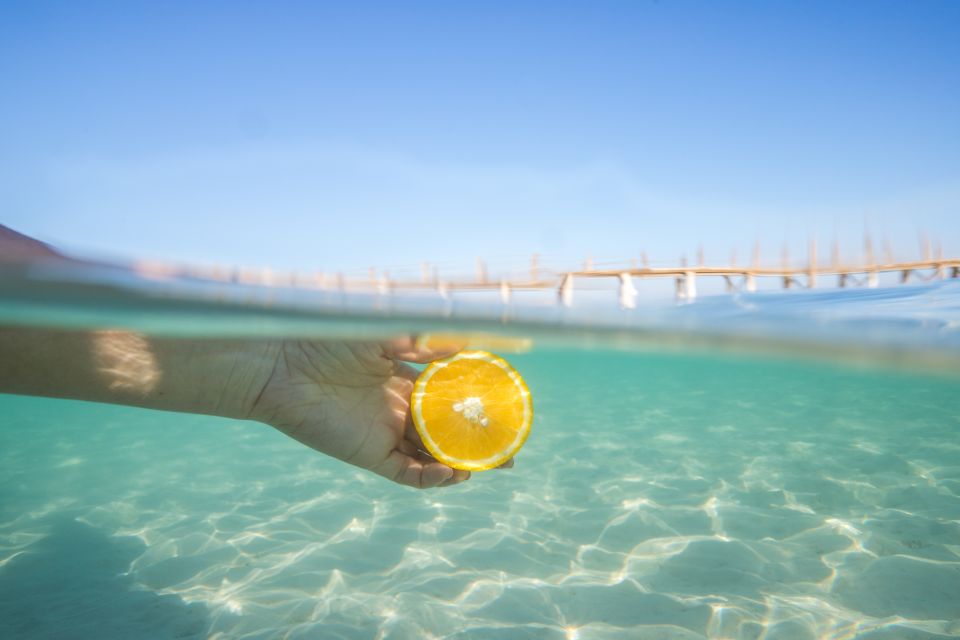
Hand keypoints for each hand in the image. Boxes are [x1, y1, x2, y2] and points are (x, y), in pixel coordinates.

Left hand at [248, 337, 508, 488]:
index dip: (471, 403)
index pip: (443, 396)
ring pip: (430, 455)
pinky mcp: (368, 454)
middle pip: (443, 431)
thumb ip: (422, 340)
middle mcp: (394, 408)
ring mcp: (382, 433)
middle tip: (508, 446)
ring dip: (460, 462)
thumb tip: (463, 345)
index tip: (501, 404)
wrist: (279, 361)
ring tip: (492, 464)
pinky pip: (407, 474)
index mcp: (398, 378)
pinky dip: (432, 478)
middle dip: (475, 440)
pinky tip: (455, 474)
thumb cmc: (325, 339)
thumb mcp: (383, 332)